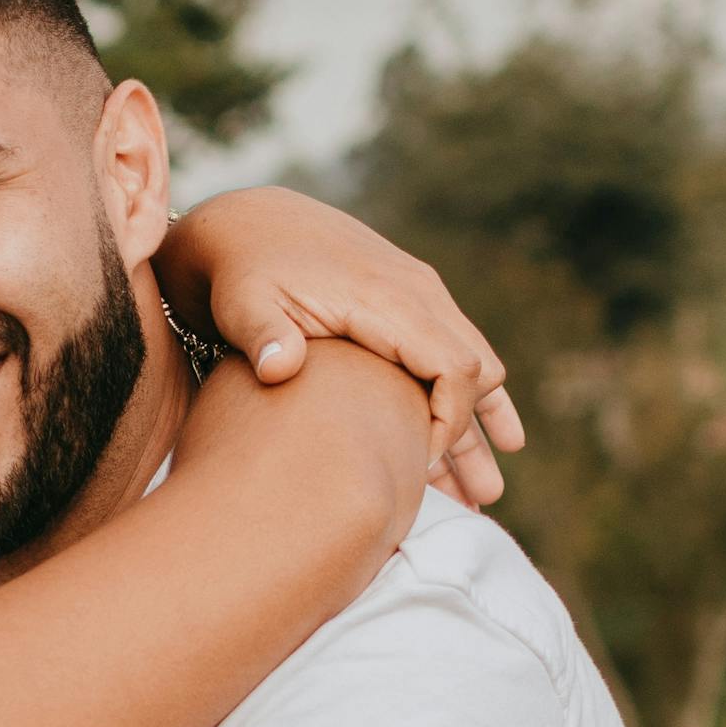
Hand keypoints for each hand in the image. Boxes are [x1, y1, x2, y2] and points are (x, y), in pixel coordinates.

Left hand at [158, 187, 524, 507]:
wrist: (243, 225)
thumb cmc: (240, 271)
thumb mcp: (242, 302)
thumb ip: (263, 334)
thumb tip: (280, 367)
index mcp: (388, 298)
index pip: (453, 368)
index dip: (446, 425)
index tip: (417, 470)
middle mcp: (416, 291)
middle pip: (475, 370)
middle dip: (474, 440)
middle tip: (475, 502)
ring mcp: (415, 294)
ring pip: (469, 366)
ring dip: (479, 426)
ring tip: (486, 493)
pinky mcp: (403, 304)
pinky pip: (447, 353)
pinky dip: (461, 400)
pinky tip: (479, 440)